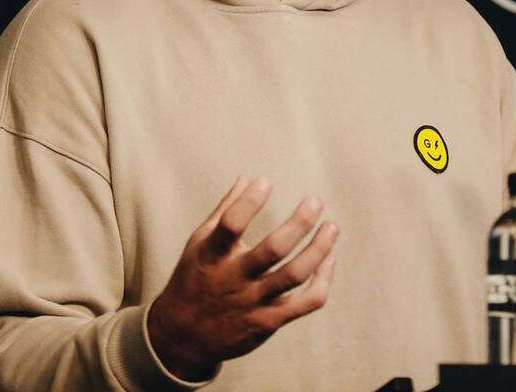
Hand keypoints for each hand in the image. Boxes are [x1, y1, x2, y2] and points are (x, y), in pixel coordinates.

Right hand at [146, 176, 338, 380]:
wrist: (183, 337)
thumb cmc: (194, 279)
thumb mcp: (200, 243)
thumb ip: (225, 210)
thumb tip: (248, 177)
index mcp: (213, 255)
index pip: (231, 225)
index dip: (249, 202)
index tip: (266, 182)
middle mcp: (234, 278)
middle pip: (274, 249)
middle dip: (299, 223)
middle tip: (315, 201)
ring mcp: (253, 302)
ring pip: (295, 274)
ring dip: (319, 249)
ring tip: (332, 226)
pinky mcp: (269, 321)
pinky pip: (306, 302)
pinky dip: (323, 280)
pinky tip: (329, 260)